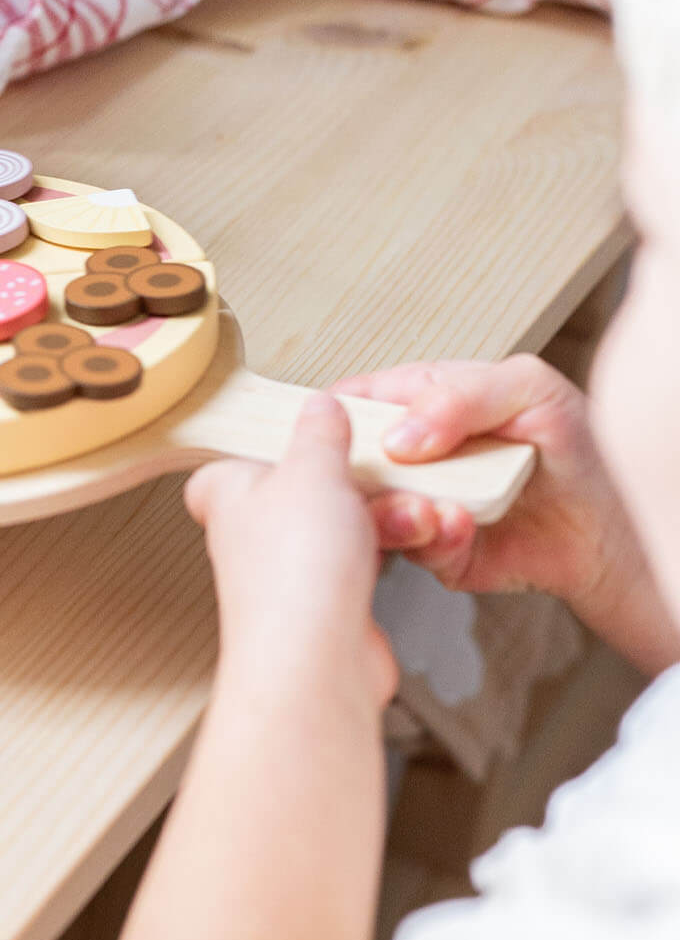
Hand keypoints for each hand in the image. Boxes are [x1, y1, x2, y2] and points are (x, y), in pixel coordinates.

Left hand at [186, 394, 396, 706]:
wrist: (317, 662)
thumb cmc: (291, 572)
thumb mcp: (311, 469)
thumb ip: (318, 432)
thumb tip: (318, 406)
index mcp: (228, 491)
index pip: (232, 458)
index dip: (268, 444)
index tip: (307, 429)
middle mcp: (253, 532)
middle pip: (310, 485)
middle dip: (359, 480)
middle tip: (384, 474)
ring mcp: (292, 569)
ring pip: (348, 521)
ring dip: (390, 514)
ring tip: (416, 514)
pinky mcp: (331, 600)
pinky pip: (370, 557)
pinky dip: (396, 548)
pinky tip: (419, 540)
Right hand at [332, 353, 647, 638]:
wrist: (612, 532)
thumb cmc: (575, 448)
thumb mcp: (530, 390)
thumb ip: (462, 394)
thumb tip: (398, 434)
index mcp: (423, 403)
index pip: (357, 399)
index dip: (336, 412)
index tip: (326, 426)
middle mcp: (413, 455)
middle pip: (349, 458)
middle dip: (357, 469)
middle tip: (382, 473)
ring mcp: (420, 502)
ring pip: (370, 509)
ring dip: (396, 509)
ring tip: (434, 506)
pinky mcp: (435, 549)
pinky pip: (415, 548)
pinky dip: (437, 537)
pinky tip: (464, 524)